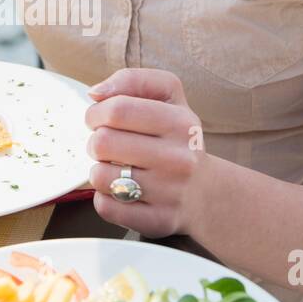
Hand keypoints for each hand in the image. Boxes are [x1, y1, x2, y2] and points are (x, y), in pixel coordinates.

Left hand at [85, 67, 205, 238]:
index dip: (96, 113)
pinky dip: (104, 199)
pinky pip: (106, 208)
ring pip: (100, 176)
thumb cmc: (178, 139)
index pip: (117, 109)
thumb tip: (95, 92)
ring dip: (99, 171)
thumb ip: (133, 81)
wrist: (207, 192)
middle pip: (103, 143)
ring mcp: (170, 192)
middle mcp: (179, 158)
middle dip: (95, 142)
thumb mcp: (169, 97)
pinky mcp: (158, 220)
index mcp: (180, 122)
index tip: (98, 119)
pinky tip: (120, 191)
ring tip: (116, 168)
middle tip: (106, 146)